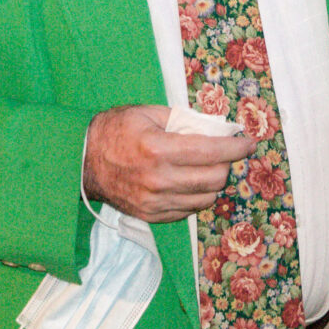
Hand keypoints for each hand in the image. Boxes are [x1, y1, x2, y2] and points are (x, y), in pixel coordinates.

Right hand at [82, 105, 251, 224]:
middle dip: (227, 164)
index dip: (236, 147)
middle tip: (226, 154)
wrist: (81, 162)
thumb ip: (183, 119)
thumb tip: (217, 127)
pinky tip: (189, 181)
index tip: (248, 143)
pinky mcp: (151, 216)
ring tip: (208, 168)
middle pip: (215, 179)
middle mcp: (158, 179)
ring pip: (206, 198)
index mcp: (158, 149)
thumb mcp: (147, 112)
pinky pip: (188, 210)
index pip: (212, 152)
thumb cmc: (114, 131)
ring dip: (214, 182)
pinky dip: (196, 196)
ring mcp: (155, 202)